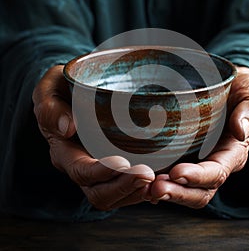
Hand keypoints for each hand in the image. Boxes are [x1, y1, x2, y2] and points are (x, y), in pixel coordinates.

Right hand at [32, 65, 154, 210]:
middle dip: (124, 187)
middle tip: (148, 174)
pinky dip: (146, 187)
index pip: (81, 172)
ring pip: (118, 195)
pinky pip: (130, 186)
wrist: (76, 91)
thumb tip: (67, 128)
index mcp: (64, 152)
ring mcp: (101, 168)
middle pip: (101, 193)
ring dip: (138, 192)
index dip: (102, 172)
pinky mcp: (117, 164)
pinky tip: (164, 178)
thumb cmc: (63, 89)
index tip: (123, 163)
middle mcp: (82, 166)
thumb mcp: (49, 89)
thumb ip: (50, 107)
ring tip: (160, 181)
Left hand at [150, 66, 248, 207]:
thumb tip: (241, 131)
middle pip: (198, 191)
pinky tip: (139, 179)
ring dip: (163, 191)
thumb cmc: (237, 89)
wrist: (221, 86)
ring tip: (143, 189)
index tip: (177, 172)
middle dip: (177, 193)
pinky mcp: (179, 154)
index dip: (198, 177)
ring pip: (182, 187)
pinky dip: (154, 180)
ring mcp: (195, 161)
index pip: (217, 172)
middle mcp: (213, 162)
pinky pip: (168, 174)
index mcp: (232, 151)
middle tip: (154, 189)